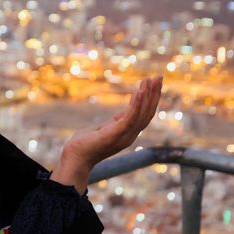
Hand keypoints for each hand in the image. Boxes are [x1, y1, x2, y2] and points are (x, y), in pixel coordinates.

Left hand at [52, 75, 162, 192]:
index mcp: (129, 133)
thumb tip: (126, 112)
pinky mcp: (115, 135)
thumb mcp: (106, 128)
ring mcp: (124, 136)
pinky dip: (136, 105)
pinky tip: (138, 92)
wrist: (75, 157)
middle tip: (158, 77)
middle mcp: (130, 135)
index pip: (146, 114)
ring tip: (148, 81)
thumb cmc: (87, 143)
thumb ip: (118, 121)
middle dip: (154, 94)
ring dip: (147, 96)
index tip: (155, 82)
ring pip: (142, 114)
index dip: (152, 99)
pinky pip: (130, 118)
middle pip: (148, 113)